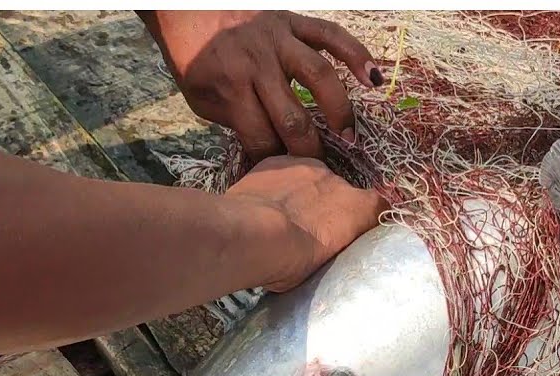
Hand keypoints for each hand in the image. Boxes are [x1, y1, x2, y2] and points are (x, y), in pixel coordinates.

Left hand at [140, 10, 383, 161]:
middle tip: (320, 170)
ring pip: (320, 76)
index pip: (262, 138)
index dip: (275, 163)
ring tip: (349, 137)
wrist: (187, 13)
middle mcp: (258, 63)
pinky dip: (356, 54)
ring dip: (339, 111)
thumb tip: (270, 153)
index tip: (285, 175)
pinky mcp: (293, 21)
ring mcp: (279, 39)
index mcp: (232, 87)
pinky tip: (373, 79)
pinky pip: (331, 34)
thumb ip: (236, 123)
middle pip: (293, 118)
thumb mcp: (204, 101)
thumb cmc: (197, 63)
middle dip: (309, 151)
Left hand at [226, 156, 387, 291]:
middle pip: (341, 192)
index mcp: (359, 209)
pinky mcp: (277, 161)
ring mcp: (307, 167)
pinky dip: (279, 186)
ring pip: (311, 179)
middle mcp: (338, 181)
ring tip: (284, 216)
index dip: (366, 217)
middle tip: (310, 230)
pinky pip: (284, 172)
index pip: (377, 207)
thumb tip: (330, 246)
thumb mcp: (325, 267)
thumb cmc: (290, 261)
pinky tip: (265, 203)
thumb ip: (337, 247)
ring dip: (304, 194)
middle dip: (329, 207)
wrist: (250, 236)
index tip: (353, 231)